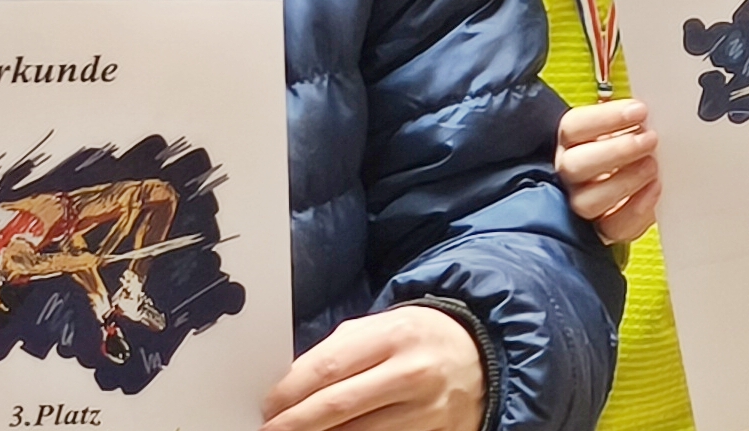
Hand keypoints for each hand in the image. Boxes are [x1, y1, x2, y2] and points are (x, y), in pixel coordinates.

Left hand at [261, 307, 483, 430]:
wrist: (479, 355)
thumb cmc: (420, 339)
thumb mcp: (381, 328)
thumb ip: (337, 352)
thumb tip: (288, 387)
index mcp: (396, 336)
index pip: (328, 368)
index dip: (289, 392)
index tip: (269, 406)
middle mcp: (414, 374)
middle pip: (337, 407)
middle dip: (294, 424)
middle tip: (271, 430)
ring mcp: (428, 411)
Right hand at [556, 99, 660, 242]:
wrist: (627, 192)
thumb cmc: (625, 155)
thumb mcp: (624, 130)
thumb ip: (630, 122)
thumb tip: (647, 114)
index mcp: (571, 141)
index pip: (575, 127)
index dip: (606, 118)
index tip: (639, 111)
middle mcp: (570, 173)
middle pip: (575, 165)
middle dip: (617, 151)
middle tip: (649, 139)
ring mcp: (582, 203)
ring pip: (590, 200)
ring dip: (626, 181)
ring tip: (653, 166)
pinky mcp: (601, 230)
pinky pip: (614, 227)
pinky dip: (637, 210)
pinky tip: (654, 189)